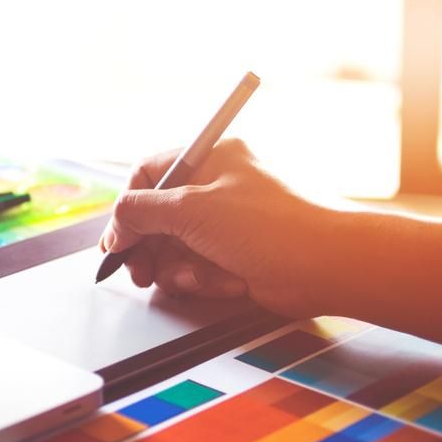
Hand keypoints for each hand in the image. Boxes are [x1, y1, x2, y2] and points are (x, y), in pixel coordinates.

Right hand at [98, 139, 342, 317]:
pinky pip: (197, 268)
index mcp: (210, 159)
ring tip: (197, 276)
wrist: (327, 266)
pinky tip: (226, 281)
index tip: (116, 240)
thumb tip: (115, 224)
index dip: (127, 208)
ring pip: (174, 249)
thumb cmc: (270, 227)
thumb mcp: (191, 210)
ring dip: (179, 269)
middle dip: (148, 249)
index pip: (149, 174)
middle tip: (141, 272)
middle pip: (157, 218)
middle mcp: (218, 187)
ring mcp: (227, 223)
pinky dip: (204, 279)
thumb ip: (141, 212)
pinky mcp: (235, 255)